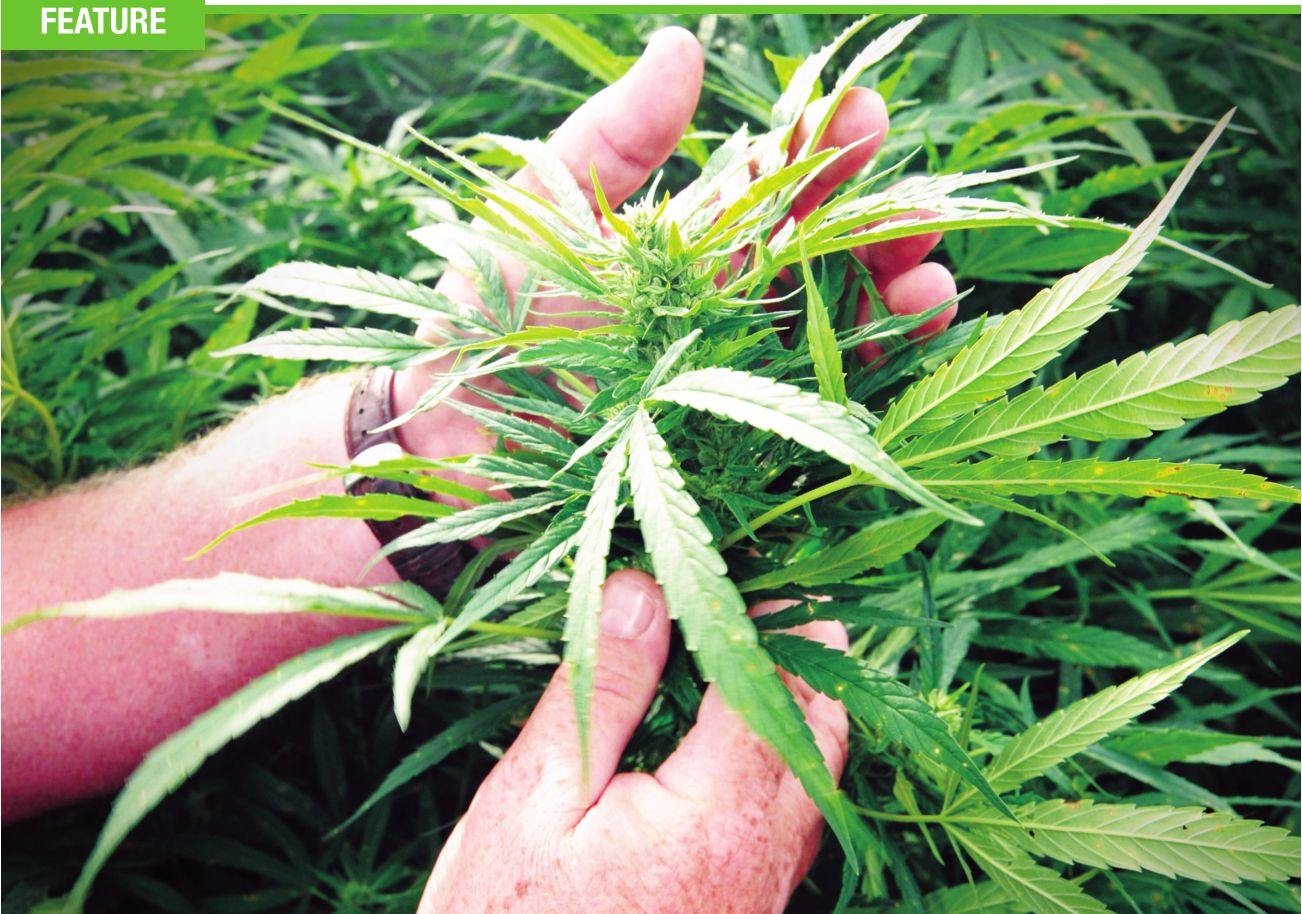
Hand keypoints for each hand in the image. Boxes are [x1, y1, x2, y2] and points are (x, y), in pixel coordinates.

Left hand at [391, 26, 958, 463]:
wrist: (447, 433)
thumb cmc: (482, 311)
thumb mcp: (536, 208)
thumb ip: (611, 137)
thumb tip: (683, 44)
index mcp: (691, 240)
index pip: (780, 185)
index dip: (828, 150)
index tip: (865, 116)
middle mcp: (728, 302)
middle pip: (831, 258)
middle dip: (888, 230)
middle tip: (924, 219)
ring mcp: (736, 371)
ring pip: (841, 331)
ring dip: (898, 304)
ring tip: (929, 288)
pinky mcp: (734, 442)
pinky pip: (814, 413)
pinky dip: (869, 388)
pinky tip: (899, 363)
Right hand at [419, 571, 848, 913]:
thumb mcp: (534, 798)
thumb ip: (601, 690)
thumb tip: (643, 588)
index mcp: (716, 812)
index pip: (769, 678)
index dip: (767, 609)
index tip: (754, 554)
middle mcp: (764, 854)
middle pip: (820, 726)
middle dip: (809, 651)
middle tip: (781, 589)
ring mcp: (763, 890)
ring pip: (817, 774)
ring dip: (802, 699)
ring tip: (766, 641)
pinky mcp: (747, 910)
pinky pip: (795, 816)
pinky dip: (785, 752)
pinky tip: (742, 734)